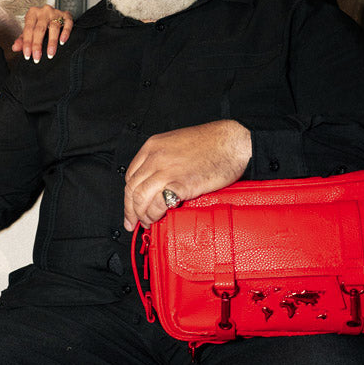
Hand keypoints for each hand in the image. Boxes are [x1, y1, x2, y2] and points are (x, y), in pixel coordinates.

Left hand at [11, 6, 73, 62]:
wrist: (55, 16)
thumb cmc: (40, 24)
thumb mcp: (30, 31)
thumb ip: (22, 39)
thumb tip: (15, 48)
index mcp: (32, 13)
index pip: (28, 29)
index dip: (27, 43)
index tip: (28, 55)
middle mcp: (44, 11)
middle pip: (40, 29)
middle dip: (37, 45)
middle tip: (37, 57)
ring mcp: (56, 12)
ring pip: (54, 27)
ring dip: (52, 42)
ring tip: (50, 54)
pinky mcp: (67, 16)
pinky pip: (67, 24)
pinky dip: (65, 33)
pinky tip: (62, 42)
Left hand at [123, 121, 251, 230]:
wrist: (234, 142)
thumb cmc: (213, 144)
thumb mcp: (178, 145)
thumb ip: (163, 161)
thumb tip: (157, 184)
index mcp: (153, 146)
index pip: (130, 176)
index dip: (129, 195)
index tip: (131, 206)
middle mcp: (155, 158)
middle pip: (132, 189)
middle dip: (130, 210)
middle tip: (134, 222)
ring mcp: (166, 171)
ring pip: (140, 199)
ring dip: (142, 215)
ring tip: (148, 222)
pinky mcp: (179, 185)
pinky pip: (156, 204)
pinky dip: (154, 214)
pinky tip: (159, 218)